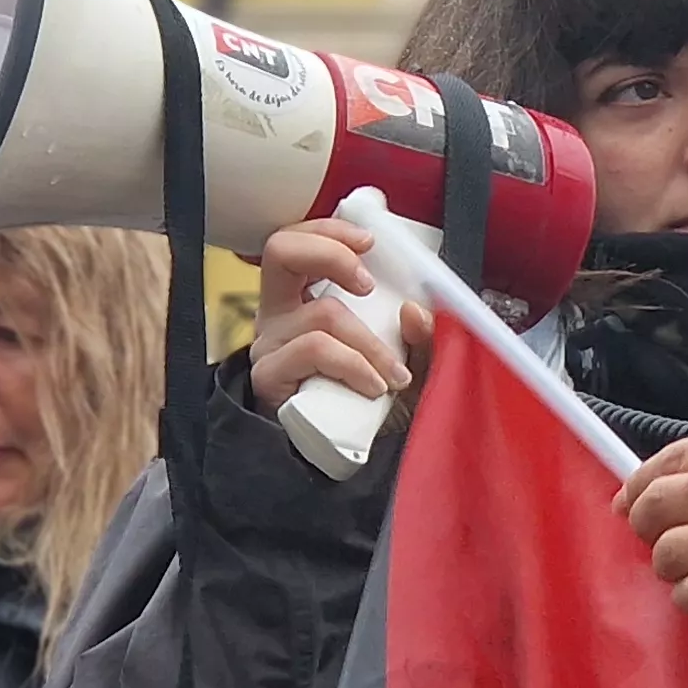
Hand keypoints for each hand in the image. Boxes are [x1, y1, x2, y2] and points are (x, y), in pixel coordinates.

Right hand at [245, 218, 435, 417]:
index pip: (299, 240)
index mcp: (302, 297)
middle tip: (367, 284)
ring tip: (392, 375)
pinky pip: (315, 350)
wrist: (337, 457)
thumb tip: (415, 310)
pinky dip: (354, 365)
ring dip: (369, 343)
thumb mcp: (404, 364)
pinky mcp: (269, 375)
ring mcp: (271, 343)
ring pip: (321, 313)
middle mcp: (279, 312)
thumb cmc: (363, 403)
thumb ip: (418, 338)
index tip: (369, 242)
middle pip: (281, 251)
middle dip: (330, 253)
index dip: (329, 230)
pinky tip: (372, 387)